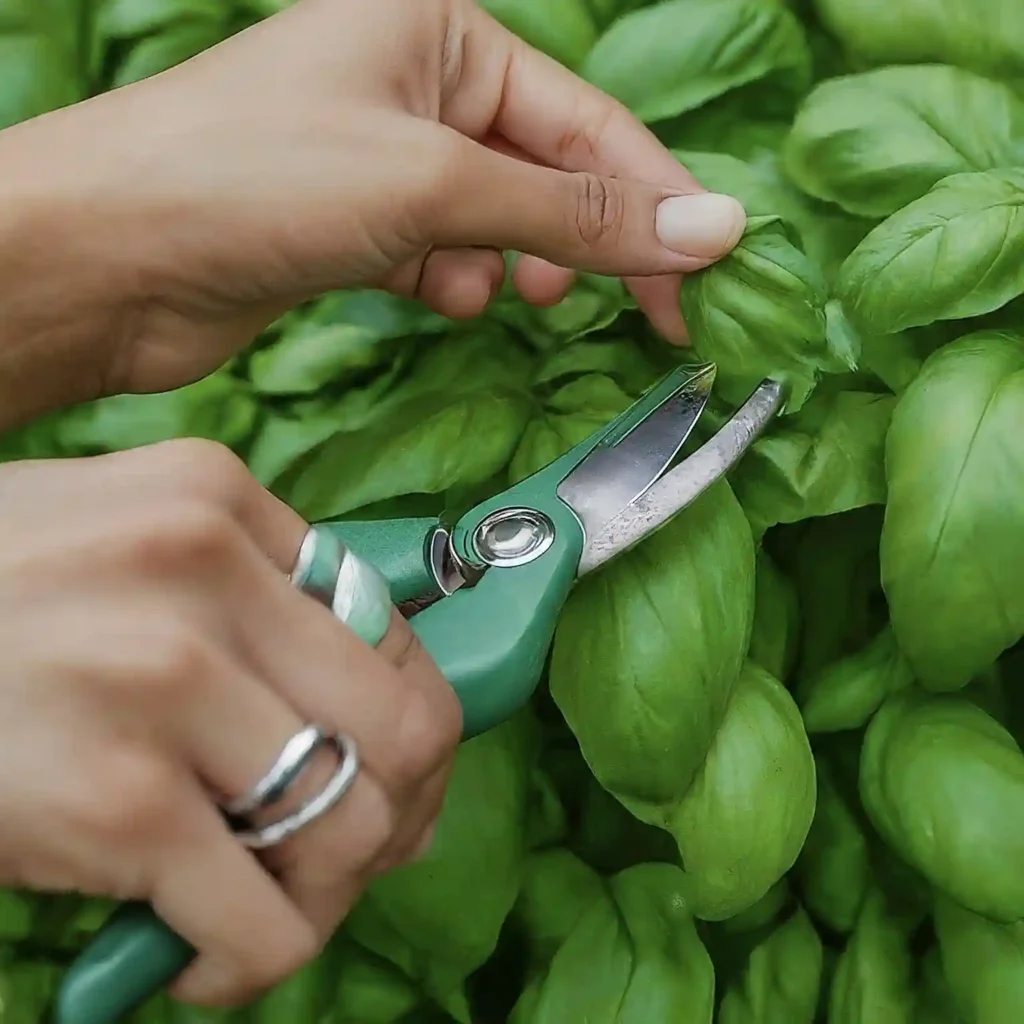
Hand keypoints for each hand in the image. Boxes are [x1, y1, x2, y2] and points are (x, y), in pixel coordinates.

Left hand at [0, 0, 743, 422]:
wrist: (110, 257)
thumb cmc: (256, 178)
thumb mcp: (438, 183)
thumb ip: (576, 214)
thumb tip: (710, 228)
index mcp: (441, 29)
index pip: (587, 125)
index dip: (654, 204)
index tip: (706, 273)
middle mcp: (415, 82)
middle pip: (547, 172)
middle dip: (588, 242)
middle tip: (638, 311)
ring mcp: (383, 155)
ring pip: (498, 217)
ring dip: (512, 262)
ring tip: (502, 291)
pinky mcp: (354, 222)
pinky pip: (442, 251)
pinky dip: (451, 279)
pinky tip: (432, 292)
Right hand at [0, 439, 461, 1005]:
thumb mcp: (120, 540)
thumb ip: (243, 594)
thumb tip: (365, 711)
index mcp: (216, 499)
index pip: (392, 632)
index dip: (407, 723)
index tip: (383, 774)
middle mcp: (205, 570)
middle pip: (405, 727)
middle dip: (397, 812)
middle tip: (343, 856)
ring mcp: (163, 678)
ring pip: (355, 828)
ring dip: (325, 895)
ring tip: (267, 905)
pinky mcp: (116, 798)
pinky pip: (266, 922)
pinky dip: (253, 959)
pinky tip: (198, 958)